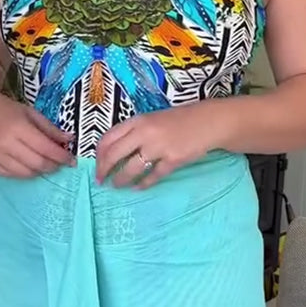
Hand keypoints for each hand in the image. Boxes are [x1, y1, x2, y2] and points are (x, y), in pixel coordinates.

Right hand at [0, 94, 74, 177]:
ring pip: (25, 173)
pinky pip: (11, 176)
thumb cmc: (5, 109)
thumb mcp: (30, 113)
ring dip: (40, 171)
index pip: (45, 148)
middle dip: (53, 166)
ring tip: (45, 164)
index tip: (71, 160)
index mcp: (18, 127)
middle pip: (37, 164)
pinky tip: (29, 166)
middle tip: (60, 163)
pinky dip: (24, 173)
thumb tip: (69, 140)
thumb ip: (50, 128)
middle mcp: (5, 144)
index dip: (61, 156)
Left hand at [95, 104, 222, 187]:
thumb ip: (134, 131)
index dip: (99, 155)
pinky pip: (153, 176)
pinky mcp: (173, 159)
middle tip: (101, 180)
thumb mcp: (153, 119)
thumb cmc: (179, 120)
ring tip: (117, 186)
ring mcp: (159, 147)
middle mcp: (145, 132)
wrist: (208, 122)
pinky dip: (143, 184)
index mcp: (138, 121)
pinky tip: (139, 187)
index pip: (108, 138)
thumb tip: (114, 151)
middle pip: (115, 154)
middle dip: (104, 170)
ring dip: (121, 180)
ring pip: (131, 168)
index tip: (97, 165)